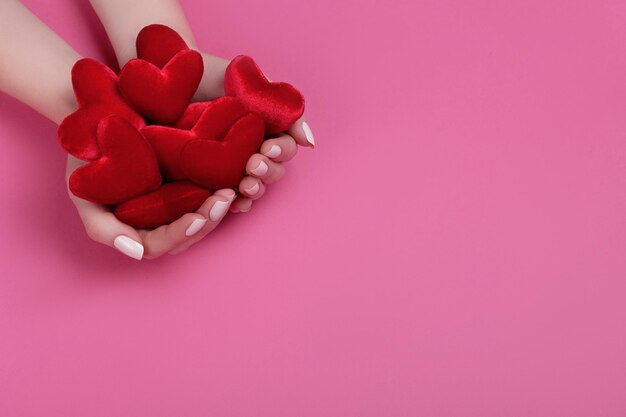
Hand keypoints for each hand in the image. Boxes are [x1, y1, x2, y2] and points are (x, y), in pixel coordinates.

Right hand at [66, 155, 235, 258]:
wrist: (96, 120)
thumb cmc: (85, 161)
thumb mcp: (84, 194)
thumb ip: (103, 228)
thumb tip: (136, 253)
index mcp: (135, 230)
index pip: (161, 243)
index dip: (180, 233)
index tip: (197, 217)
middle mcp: (158, 221)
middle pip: (189, 233)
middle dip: (209, 219)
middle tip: (224, 198)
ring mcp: (174, 203)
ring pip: (203, 216)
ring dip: (219, 207)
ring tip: (231, 189)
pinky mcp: (187, 182)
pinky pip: (208, 193)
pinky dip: (221, 188)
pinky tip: (233, 178)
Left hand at [195, 53, 314, 214]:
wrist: (171, 70)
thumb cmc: (212, 74)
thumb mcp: (252, 84)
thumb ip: (284, 109)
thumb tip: (309, 144)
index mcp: (266, 129)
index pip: (285, 148)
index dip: (281, 151)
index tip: (267, 146)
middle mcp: (252, 149)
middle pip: (274, 171)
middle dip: (268, 171)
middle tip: (254, 165)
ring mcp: (232, 165)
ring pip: (255, 187)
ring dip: (255, 189)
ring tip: (244, 185)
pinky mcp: (209, 177)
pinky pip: (229, 197)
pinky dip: (236, 203)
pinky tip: (233, 203)